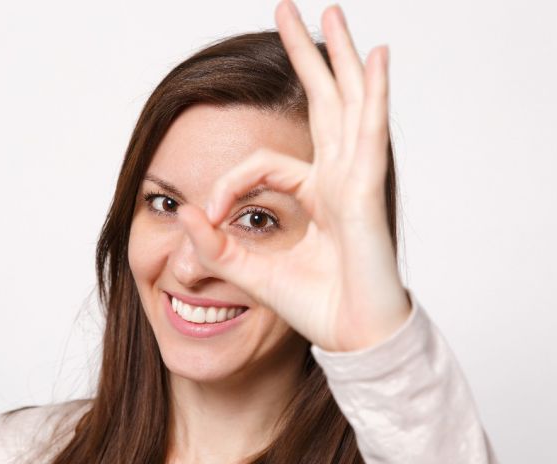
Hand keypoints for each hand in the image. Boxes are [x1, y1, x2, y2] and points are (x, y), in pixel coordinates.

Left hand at [176, 0, 411, 351]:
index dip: (229, 185)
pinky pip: (369, 133)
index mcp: (316, 194)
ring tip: (330, 12)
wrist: (352, 338)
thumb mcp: (250, 270)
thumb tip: (182, 214)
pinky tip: (374, 56)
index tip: (209, 214)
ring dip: (339, 55)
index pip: (262, 166)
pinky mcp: (368, 191)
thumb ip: (215, 243)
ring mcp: (357, 179)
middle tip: (289, 10)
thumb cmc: (316, 306)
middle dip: (306, 57)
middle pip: (323, 102)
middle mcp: (339, 177)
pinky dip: (374, 92)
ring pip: (348, 102)